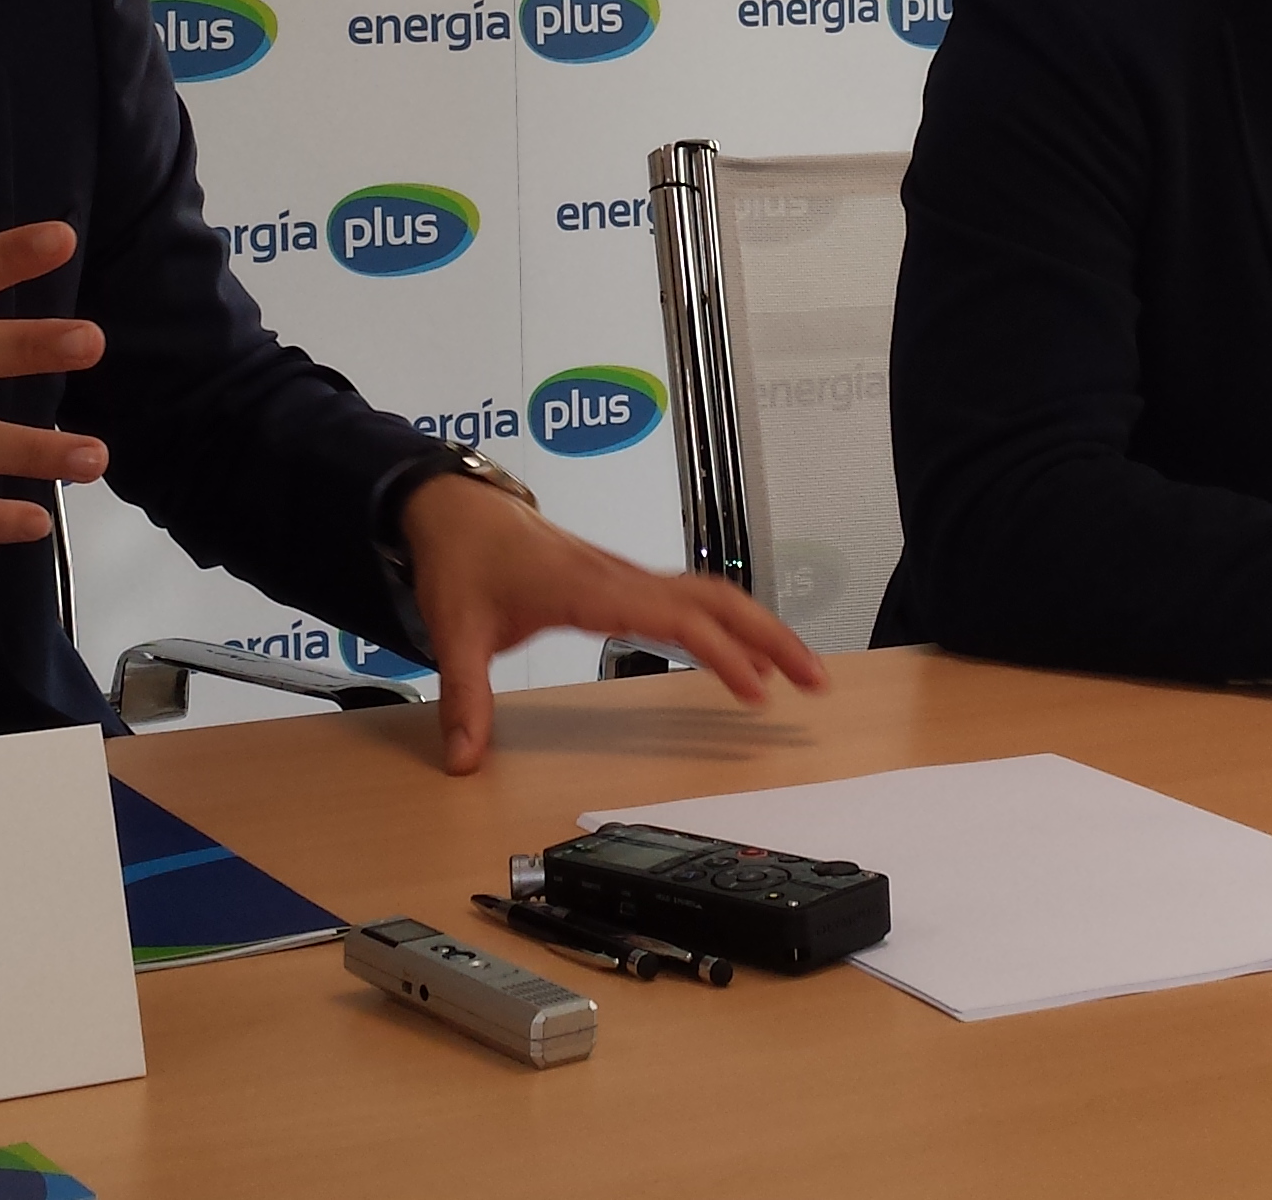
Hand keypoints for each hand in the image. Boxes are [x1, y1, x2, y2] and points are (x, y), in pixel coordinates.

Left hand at [396, 476, 830, 773]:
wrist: (459, 509)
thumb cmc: (463, 562)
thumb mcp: (455, 630)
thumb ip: (465, 696)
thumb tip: (462, 760)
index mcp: (588, 589)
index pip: (671, 616)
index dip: (719, 650)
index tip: (757, 688)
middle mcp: (620, 578)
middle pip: (714, 598)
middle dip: (770, 635)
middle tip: (816, 680)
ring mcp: (627, 578)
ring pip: (711, 595)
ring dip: (760, 628)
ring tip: (803, 673)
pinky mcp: (625, 585)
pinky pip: (692, 599)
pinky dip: (731, 625)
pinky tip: (749, 657)